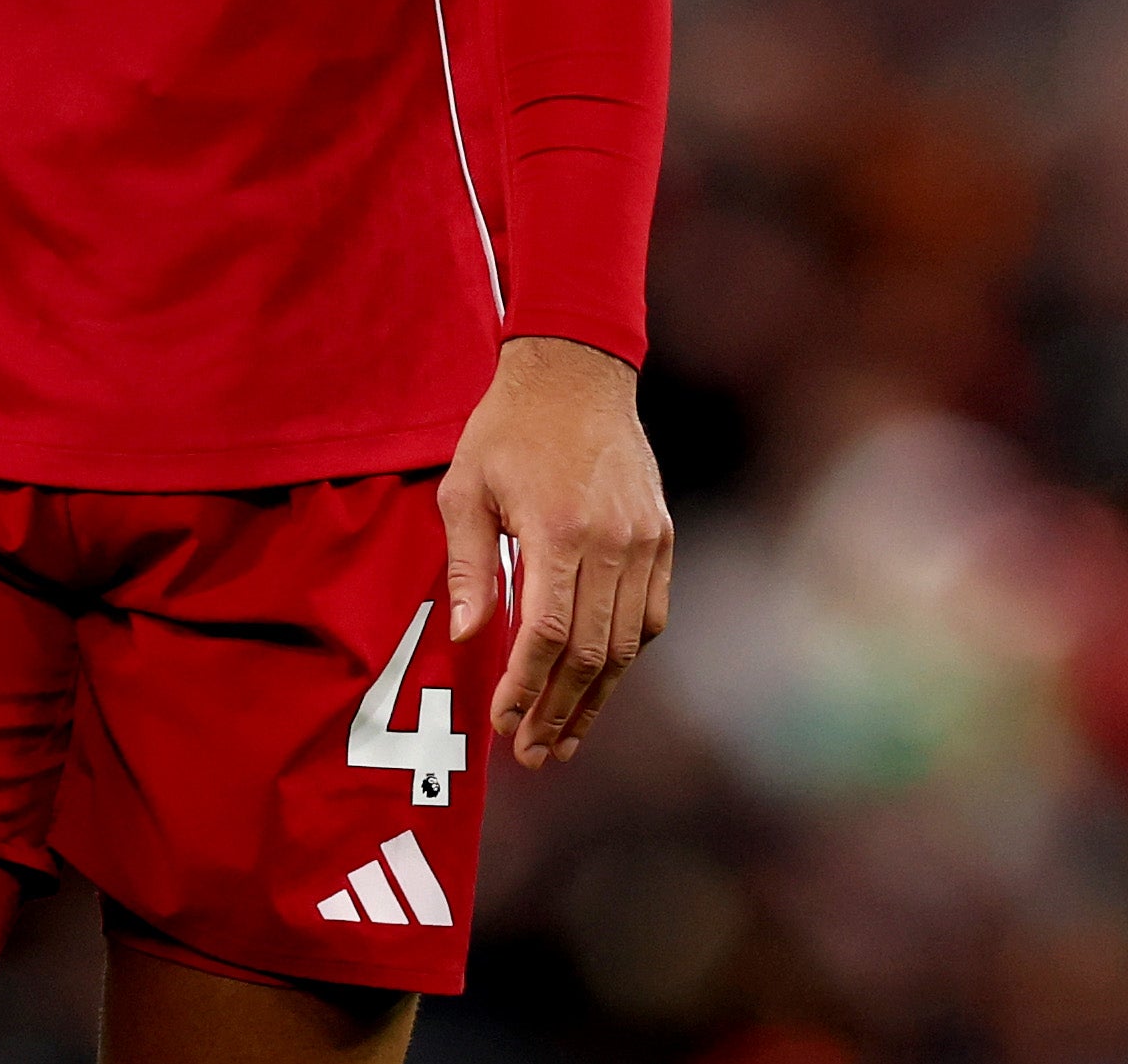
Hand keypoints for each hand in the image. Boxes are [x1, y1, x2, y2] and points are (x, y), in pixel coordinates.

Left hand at [439, 334, 671, 768]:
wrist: (576, 374)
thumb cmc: (507, 429)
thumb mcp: (465, 487)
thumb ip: (470, 565)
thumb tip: (471, 639)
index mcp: (558, 532)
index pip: (546, 636)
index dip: (525, 689)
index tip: (503, 724)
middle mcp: (611, 544)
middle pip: (590, 654)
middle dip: (559, 712)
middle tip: (532, 753)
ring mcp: (645, 543)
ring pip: (626, 646)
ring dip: (596, 700)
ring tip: (564, 738)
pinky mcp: (662, 539)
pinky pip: (650, 617)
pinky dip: (624, 658)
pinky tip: (598, 684)